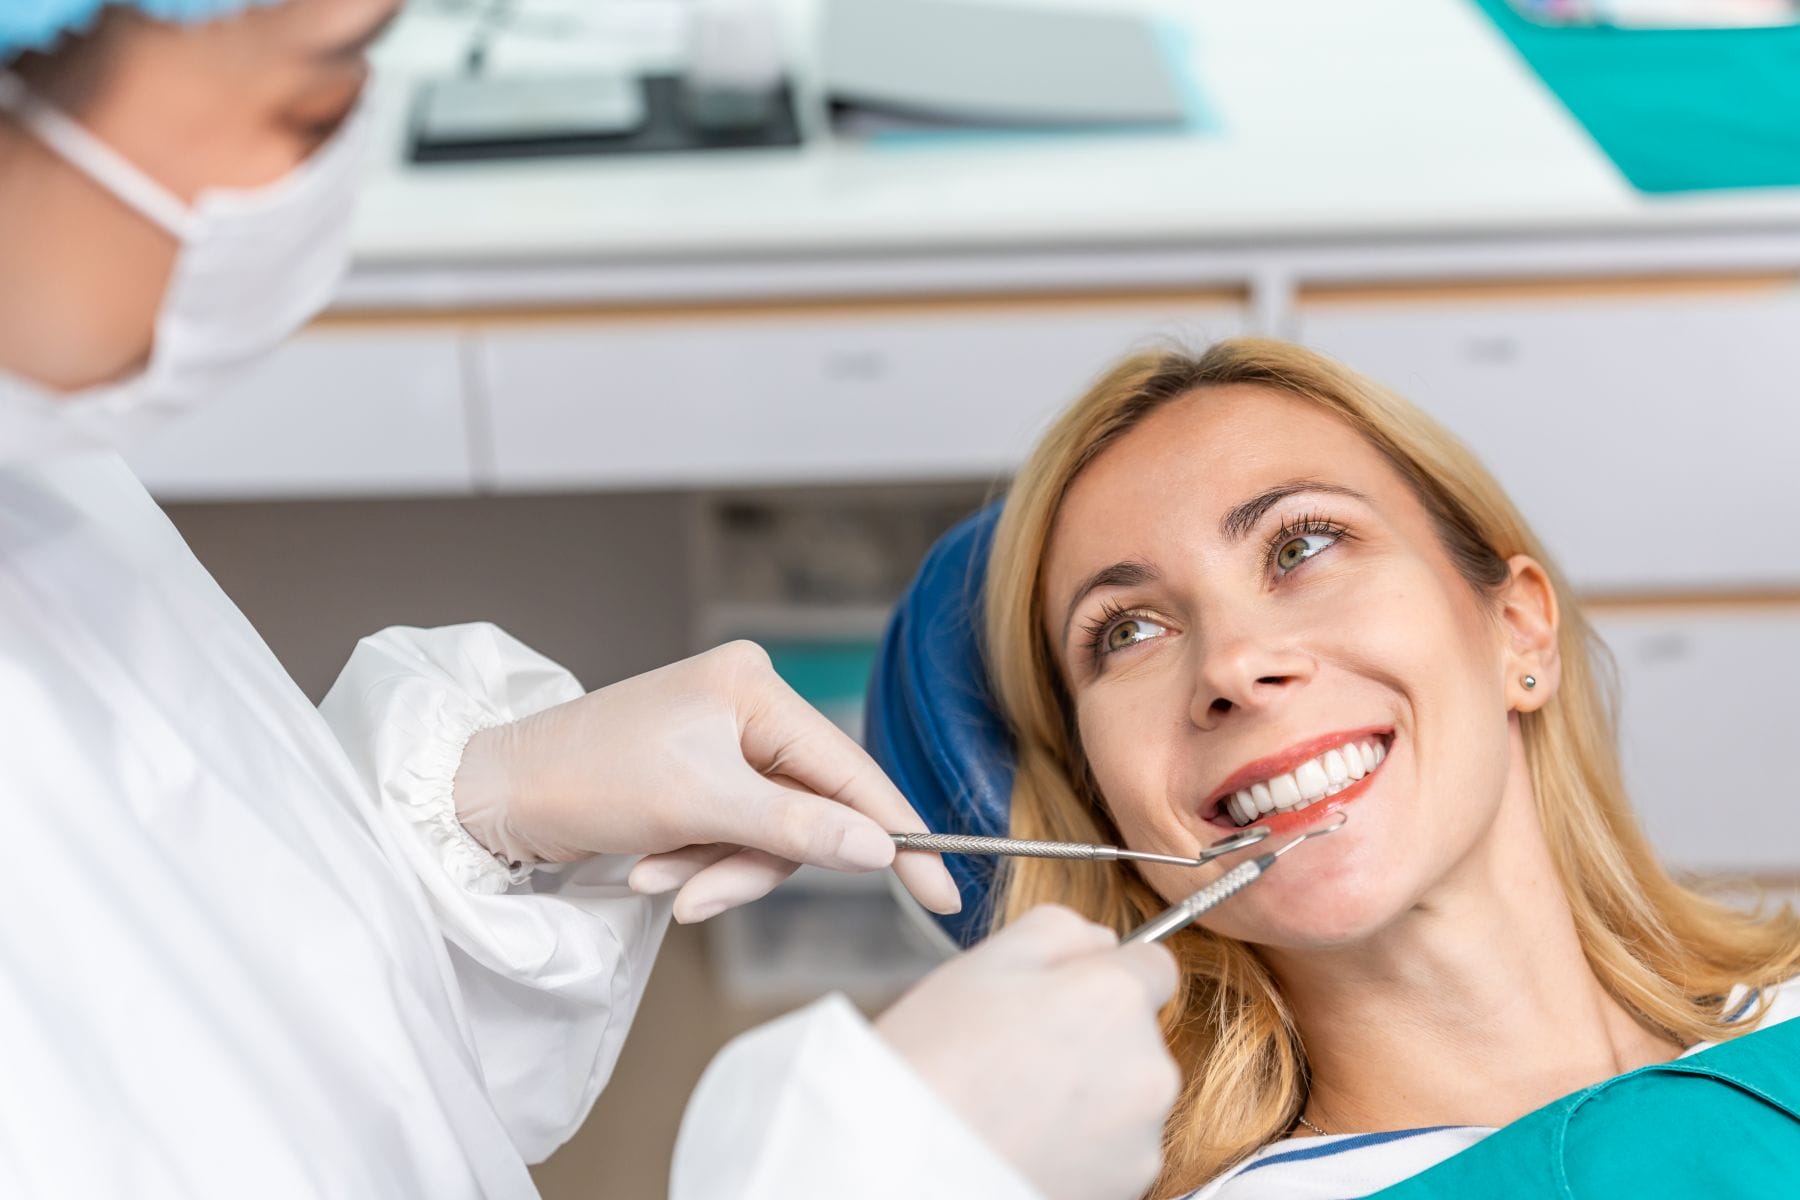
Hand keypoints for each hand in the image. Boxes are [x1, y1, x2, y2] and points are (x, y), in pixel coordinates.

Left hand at [452, 641, 960, 922]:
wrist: (496, 796)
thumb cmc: (589, 779)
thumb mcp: (699, 807)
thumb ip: (797, 827)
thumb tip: (880, 848)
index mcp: (754, 686)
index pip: (850, 770)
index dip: (897, 835)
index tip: (942, 890)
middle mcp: (746, 703)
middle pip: (808, 810)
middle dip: (753, 863)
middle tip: (701, 895)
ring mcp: (721, 741)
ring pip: (769, 833)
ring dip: (717, 870)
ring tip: (661, 880)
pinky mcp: (697, 776)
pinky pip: (732, 836)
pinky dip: (697, 864)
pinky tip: (651, 867)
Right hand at [876, 906, 1180, 1199]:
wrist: (903, 1168)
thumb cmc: (933, 1064)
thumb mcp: (982, 963)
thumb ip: (1058, 930)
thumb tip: (1101, 940)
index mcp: (1115, 998)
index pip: (1156, 965)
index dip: (1106, 975)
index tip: (1067, 997)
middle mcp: (1148, 1067)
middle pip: (1138, 1034)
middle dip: (1093, 1037)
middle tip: (1020, 1053)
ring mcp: (1142, 1138)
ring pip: (1127, 1096)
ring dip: (1090, 1095)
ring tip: (1017, 1104)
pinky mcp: (1128, 1187)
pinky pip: (1116, 1150)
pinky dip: (1083, 1146)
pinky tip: (1028, 1140)